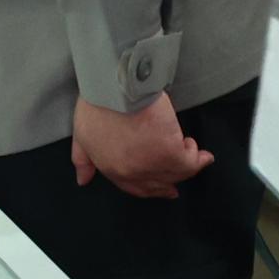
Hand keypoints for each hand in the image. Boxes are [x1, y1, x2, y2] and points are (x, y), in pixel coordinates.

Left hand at [71, 93, 213, 199]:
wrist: (115, 89)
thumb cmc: (98, 105)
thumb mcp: (82, 134)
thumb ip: (83, 160)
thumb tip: (83, 180)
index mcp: (112, 169)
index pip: (134, 187)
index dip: (150, 189)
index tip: (164, 189)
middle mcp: (133, 172)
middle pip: (158, 184)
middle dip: (169, 184)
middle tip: (178, 186)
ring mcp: (152, 164)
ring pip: (177, 173)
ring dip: (187, 163)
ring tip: (194, 151)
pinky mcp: (171, 152)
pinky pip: (190, 161)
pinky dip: (197, 155)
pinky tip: (197, 148)